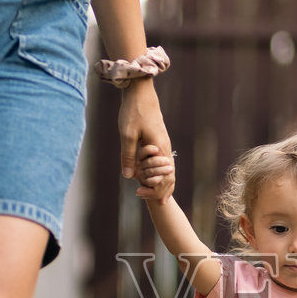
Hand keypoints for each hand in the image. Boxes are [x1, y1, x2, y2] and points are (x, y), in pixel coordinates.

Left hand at [118, 78, 172, 199]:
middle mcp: (165, 147)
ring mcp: (164, 143)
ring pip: (168, 167)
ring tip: (162, 196)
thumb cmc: (133, 112)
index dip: (159, 190)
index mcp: (160, 148)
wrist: (141, 93)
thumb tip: (129, 177)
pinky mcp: (159, 139)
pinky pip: (163, 160)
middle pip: (169, 174)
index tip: (153, 200)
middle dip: (165, 189)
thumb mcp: (127, 135)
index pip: (165, 176)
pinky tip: (156, 176)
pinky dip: (162, 171)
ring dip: (164, 181)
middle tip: (161, 204)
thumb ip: (128, 156)